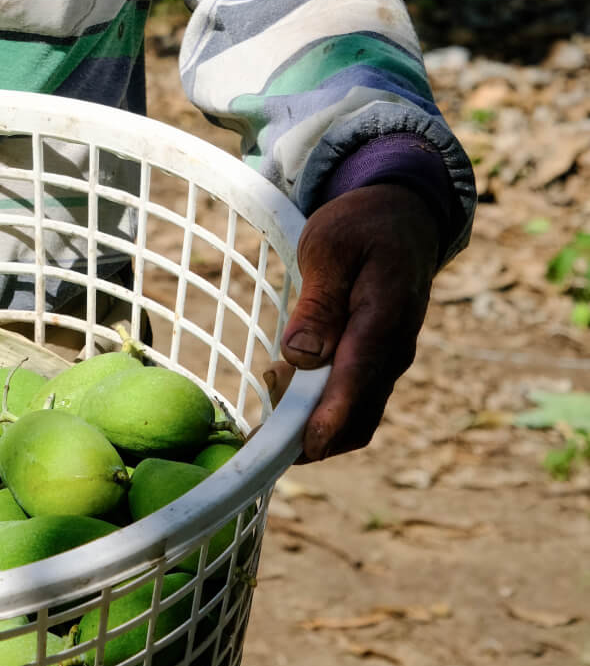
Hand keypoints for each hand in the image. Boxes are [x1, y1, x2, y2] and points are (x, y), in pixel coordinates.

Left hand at [279, 183, 441, 461]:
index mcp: (384, 318)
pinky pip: (354, 401)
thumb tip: (300, 356)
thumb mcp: (329, 246)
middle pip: (358, 416)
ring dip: (313, 419)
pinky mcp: (379, 364)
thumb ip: (318, 302)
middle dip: (312, 431)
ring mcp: (389, 362)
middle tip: (262, 420)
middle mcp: (394, 351)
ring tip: (270, 386)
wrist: (403, 218)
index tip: (301, 446)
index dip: (329, 419)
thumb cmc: (360, 227)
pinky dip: (322, 408)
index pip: (358, 380)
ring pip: (356, 415)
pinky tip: (286, 386)